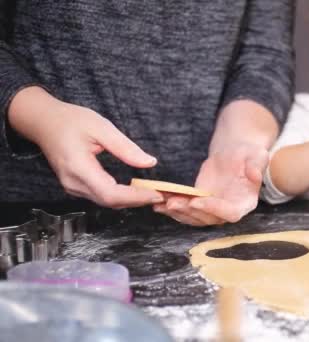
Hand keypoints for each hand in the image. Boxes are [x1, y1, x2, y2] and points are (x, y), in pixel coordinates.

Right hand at [8, 87, 163, 207]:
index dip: (135, 197)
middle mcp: (74, 183)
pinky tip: (134, 191)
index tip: (156, 194)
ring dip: (129, 200)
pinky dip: (119, 197)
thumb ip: (125, 147)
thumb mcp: (102, 127)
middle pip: (109, 201)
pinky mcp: (74, 186)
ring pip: (105, 202)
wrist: (43, 122)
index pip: (111, 193)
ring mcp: (72, 187)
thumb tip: (149, 162)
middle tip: (160, 194)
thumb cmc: (70, 120)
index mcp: (79, 168)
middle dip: (136, 200)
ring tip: (151, 193)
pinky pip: (99, 197)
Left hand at [153, 143, 267, 225]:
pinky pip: (185, 209)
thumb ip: (257, 166)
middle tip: (172, 202)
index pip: (230, 213)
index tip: (198, 200)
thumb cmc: (249, 155)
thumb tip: (255, 175)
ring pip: (193, 217)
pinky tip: (158, 201)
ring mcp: (212, 209)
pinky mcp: (199, 203)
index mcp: (245, 203)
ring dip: (177, 212)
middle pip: (208, 219)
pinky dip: (171, 207)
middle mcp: (228, 210)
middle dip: (189, 212)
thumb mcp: (257, 156)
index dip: (214, 209)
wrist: (236, 155)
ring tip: (160, 203)